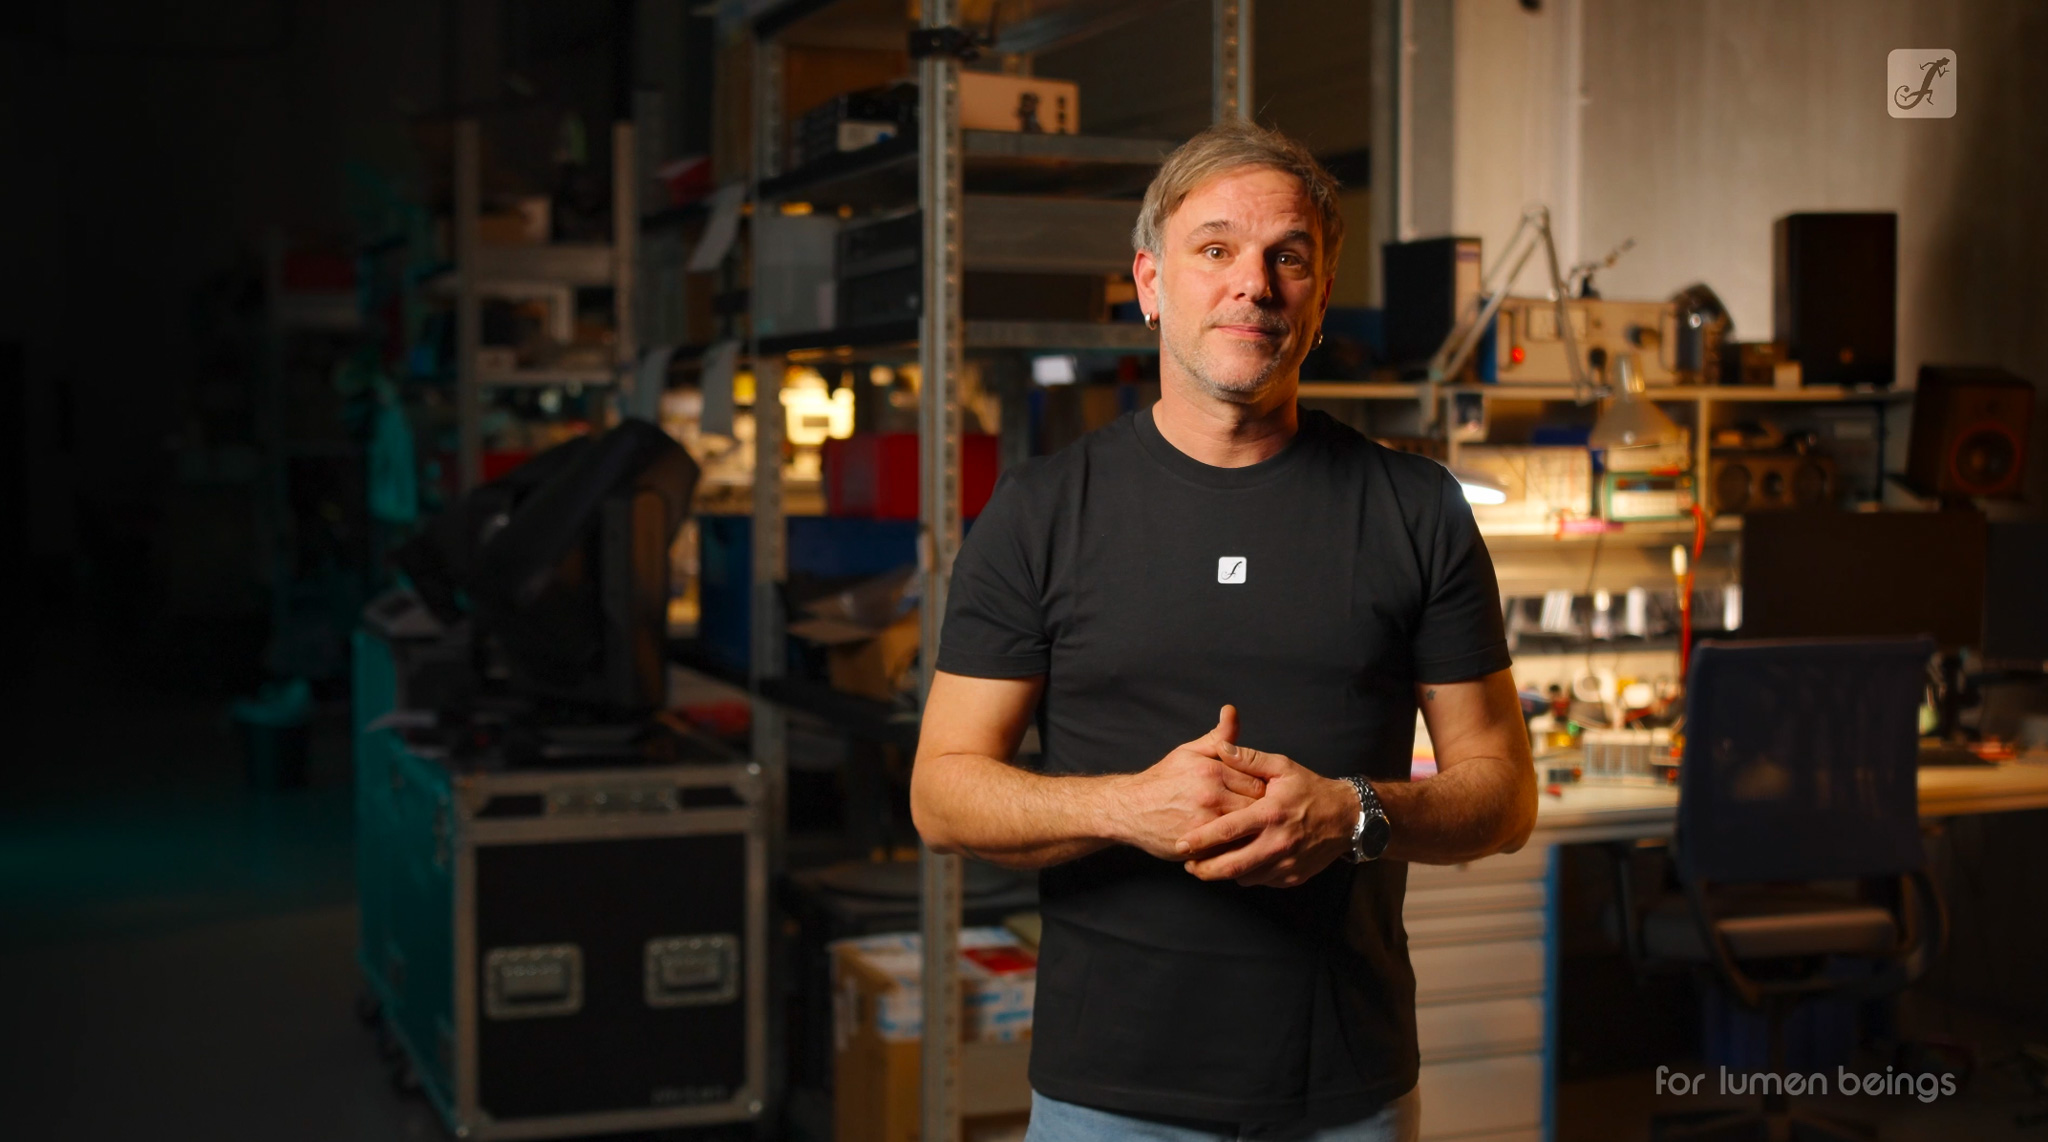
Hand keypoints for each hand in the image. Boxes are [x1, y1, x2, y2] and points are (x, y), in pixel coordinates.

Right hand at [1108, 706, 1268, 859]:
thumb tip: (1231, 711)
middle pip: (1257, 807)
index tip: (1263, 795)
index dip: (1263, 789)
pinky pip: (1230, 848)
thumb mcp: (1189, 752)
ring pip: (1247, 829)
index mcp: (1212, 770)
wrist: (1129, 809)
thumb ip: (1218, 736)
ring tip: (1252, 829)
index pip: (1258, 781)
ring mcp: (1205, 823)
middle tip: (1262, 814)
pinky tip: (1235, 843)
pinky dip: (1236, 847)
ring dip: (1252, 830)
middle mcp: (1211, 796)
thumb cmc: (1162, 780)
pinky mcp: (1199, 846)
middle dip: (1261, 811)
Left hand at [1175, 732, 1358, 887]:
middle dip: (1205, 869)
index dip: (1201, 840)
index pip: (1227, 831)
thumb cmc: (1311, 789)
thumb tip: (1221, 746)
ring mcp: (1286, 864)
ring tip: (1208, 865)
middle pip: (1232, 865)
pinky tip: (1240, 864)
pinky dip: (1247, 875)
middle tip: (1188, 866)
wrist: (1348, 817)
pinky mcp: (1293, 877)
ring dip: (1224, 873)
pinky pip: (1261, 881)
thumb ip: (1249, 759)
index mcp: (1270, 814)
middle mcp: (1278, 843)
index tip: (1180, 845)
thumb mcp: (1282, 767)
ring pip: (1245, 877)